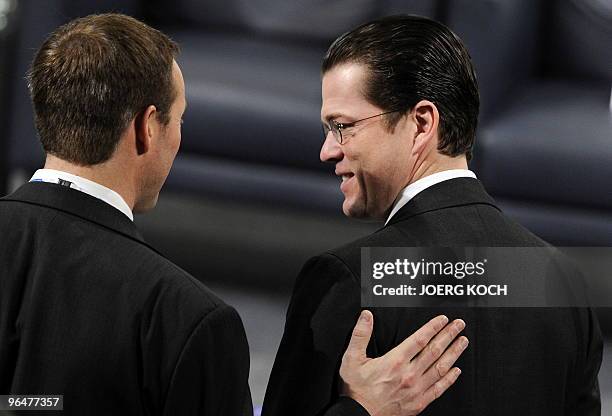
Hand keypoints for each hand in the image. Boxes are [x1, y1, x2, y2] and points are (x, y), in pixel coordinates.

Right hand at [339, 311, 466, 415]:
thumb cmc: (356, 390)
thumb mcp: (352, 359)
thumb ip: (360, 335)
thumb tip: (366, 316)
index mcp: (394, 361)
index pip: (419, 339)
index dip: (433, 327)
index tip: (443, 319)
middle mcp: (409, 374)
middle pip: (434, 351)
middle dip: (448, 335)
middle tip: (459, 325)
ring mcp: (416, 390)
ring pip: (441, 368)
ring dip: (454, 353)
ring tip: (463, 342)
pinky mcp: (418, 403)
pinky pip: (439, 388)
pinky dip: (450, 379)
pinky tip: (456, 370)